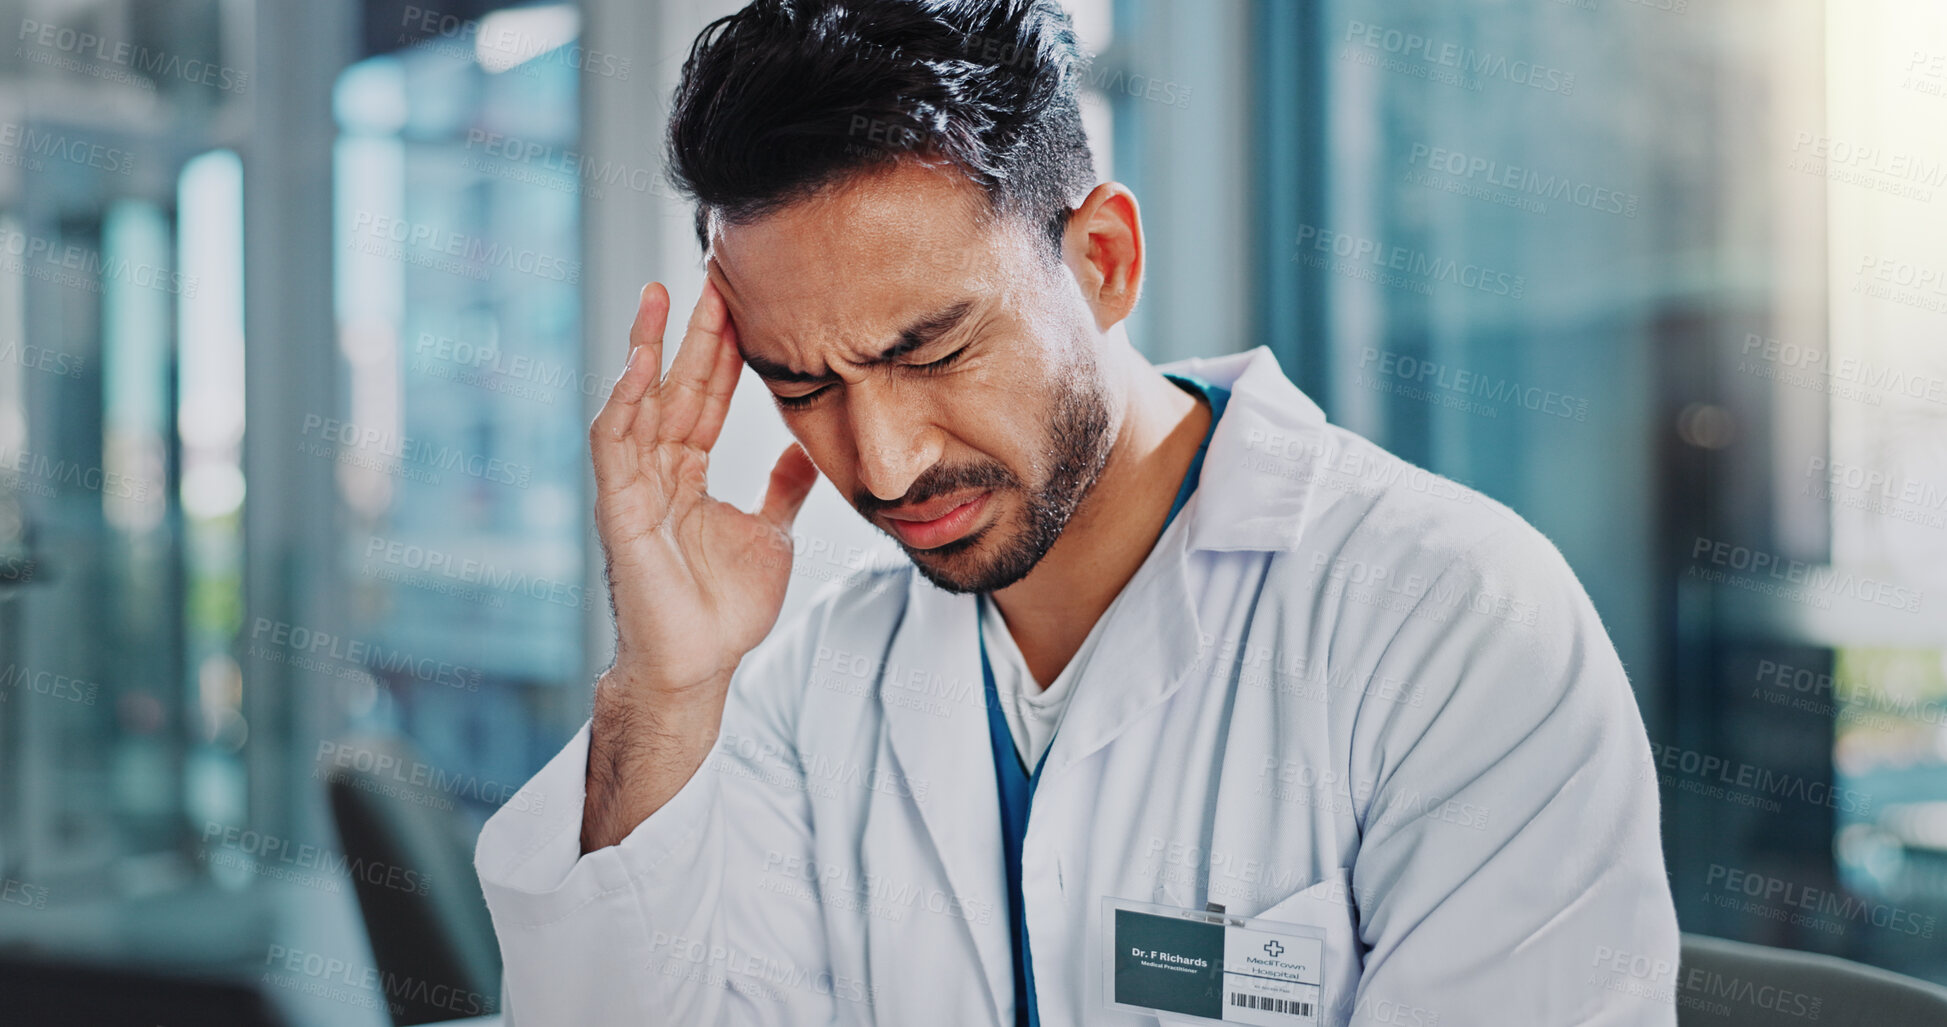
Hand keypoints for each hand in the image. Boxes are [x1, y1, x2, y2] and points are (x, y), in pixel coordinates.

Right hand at [590, 279, 819, 701]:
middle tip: (713, 275)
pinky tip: (641, 362)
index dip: (724, 352)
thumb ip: (782, 489)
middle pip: (676, 387)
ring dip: (650, 347)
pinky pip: (615, 444)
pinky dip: (625, 401)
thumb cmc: (724, 610)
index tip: (746, 302)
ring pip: (639, 401)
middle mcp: (656, 471)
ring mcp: (633, 487)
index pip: (707, 397)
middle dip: (693, 333)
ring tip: (665, 295)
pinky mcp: (617, 509)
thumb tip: (807, 449)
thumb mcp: (770, 534)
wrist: (699, 668)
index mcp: (688, 474)